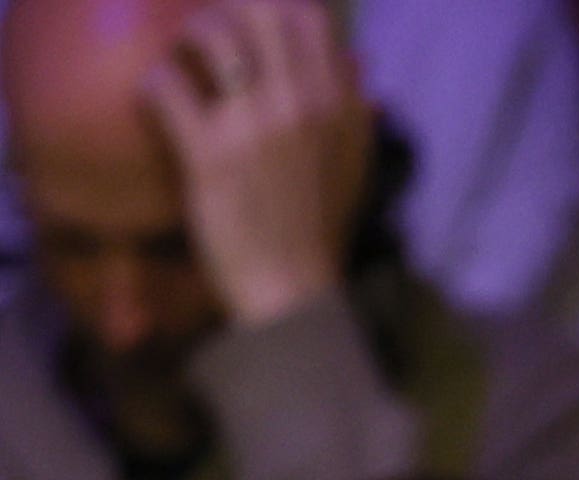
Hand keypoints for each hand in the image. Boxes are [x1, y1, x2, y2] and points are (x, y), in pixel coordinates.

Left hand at [140, 0, 372, 329]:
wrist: (292, 288)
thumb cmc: (319, 229)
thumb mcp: (352, 165)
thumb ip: (355, 111)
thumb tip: (358, 62)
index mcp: (341, 106)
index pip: (310, 17)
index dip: (273, 11)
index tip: (252, 27)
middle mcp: (303, 105)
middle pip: (260, 10)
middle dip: (227, 13)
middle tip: (208, 38)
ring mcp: (255, 126)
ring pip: (211, 32)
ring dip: (185, 37)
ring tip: (181, 61)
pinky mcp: (209, 152)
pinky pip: (166, 84)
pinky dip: (154, 86)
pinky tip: (159, 103)